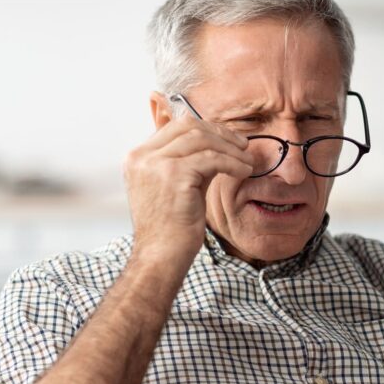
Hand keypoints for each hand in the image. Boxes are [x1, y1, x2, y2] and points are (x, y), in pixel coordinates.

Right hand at [123, 112, 254, 270]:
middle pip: (187, 126)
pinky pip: (212, 159)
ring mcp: (156, 164)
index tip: (228, 140)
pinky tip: (244, 171)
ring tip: (247, 160)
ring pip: (201, 139)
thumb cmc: (168, 229)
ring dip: (230, 148)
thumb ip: (185, 163)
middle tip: (242, 145)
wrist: (159, 256)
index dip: (206, 129)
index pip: (175, 127)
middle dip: (219, 133)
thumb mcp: (171, 187)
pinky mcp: (174, 176)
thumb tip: (215, 145)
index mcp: (137, 157)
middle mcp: (141, 156)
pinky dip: (233, 163)